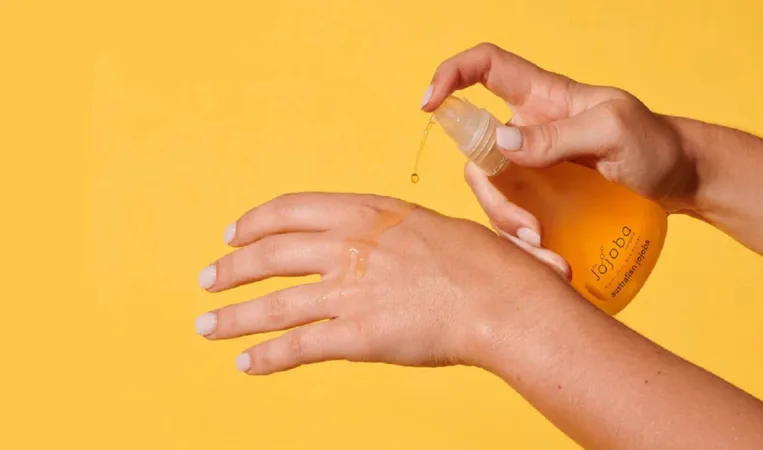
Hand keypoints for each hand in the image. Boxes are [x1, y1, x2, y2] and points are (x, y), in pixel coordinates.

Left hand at [195, 193, 569, 374]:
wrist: (501, 297)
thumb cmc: (479, 260)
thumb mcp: (426, 222)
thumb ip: (388, 228)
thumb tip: (374, 234)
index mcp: (364, 212)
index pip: (289, 210)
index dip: (253, 223)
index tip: (234, 235)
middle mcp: (347, 246)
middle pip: (268, 256)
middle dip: (230, 270)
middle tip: (208, 281)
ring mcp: (349, 290)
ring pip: (273, 305)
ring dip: (233, 318)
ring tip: (207, 326)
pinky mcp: (356, 334)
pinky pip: (298, 347)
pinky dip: (267, 357)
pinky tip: (247, 363)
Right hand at [421, 44, 697, 273]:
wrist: (678, 180)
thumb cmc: (653, 143)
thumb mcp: (614, 130)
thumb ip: (558, 134)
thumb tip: (499, 142)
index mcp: (540, 97)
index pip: (485, 67)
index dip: (452, 75)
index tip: (429, 103)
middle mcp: (526, 131)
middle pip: (477, 153)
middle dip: (491, 195)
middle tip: (528, 229)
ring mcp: (530, 168)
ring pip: (492, 194)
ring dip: (510, 228)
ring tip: (546, 252)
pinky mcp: (539, 200)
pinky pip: (514, 219)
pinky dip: (526, 245)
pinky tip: (554, 262)